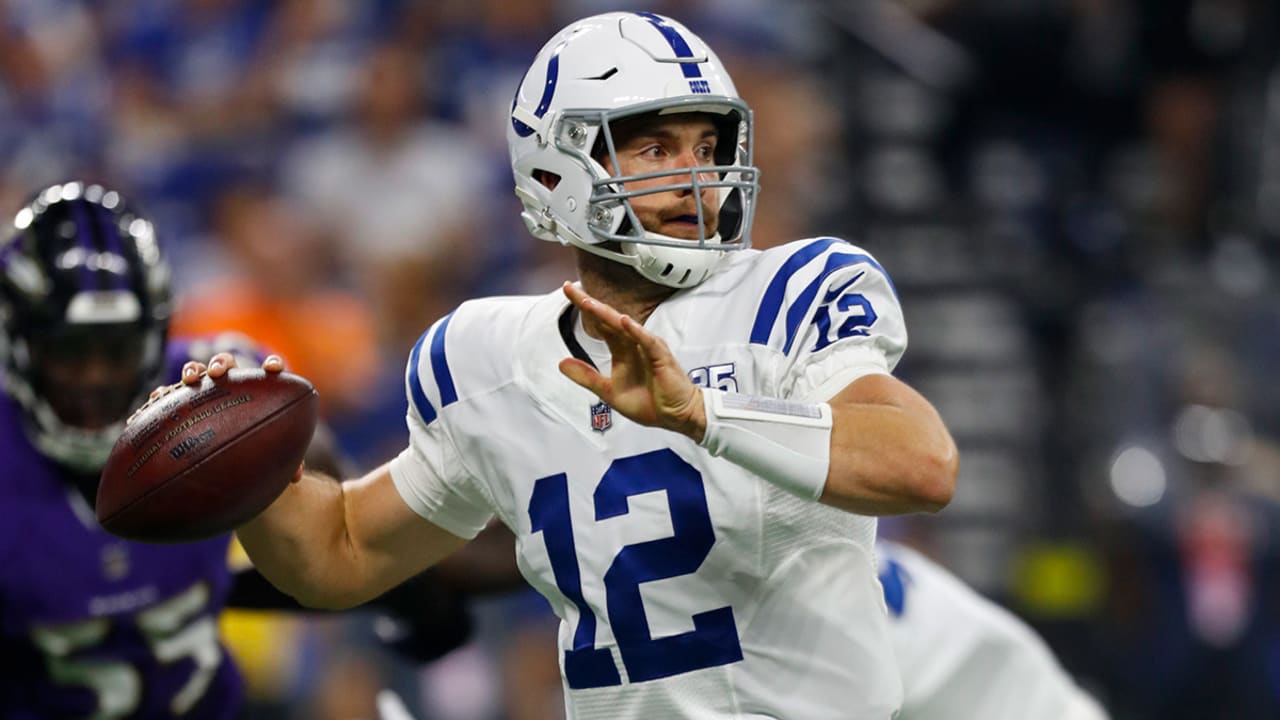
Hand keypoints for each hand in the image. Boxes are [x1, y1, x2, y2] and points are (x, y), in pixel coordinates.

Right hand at [169, 351, 301, 480]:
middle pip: (227, 364)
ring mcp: (206, 391)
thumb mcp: (272, 454)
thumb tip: (296, 476)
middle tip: (218, 372)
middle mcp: (231, 385)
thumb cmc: (258, 448)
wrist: (231, 454)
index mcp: (258, 390)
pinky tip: (155, 399)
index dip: (272, 365)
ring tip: (190, 379)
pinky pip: (172, 394)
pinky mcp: (184, 401)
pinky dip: (164, 394)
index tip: (273, 368)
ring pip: (199, 372)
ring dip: (194, 370)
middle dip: (222, 363)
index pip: (268, 372)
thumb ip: (286, 460)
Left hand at [559, 282, 705, 440]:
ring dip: (607, 314)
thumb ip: (587, 377)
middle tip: (570, 288)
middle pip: (609, 319)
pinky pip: (648, 341)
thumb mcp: (609, 391)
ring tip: (589, 303)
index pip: (600, 324)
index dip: (585, 308)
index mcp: (622, 349)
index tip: (568, 291)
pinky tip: (624, 321)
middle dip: (589, 303)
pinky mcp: (662, 357)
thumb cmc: (649, 402)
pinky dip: (636, 331)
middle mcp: (634, 343)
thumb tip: (561, 363)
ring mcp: (648, 348)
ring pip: (626, 326)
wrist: (676, 416)